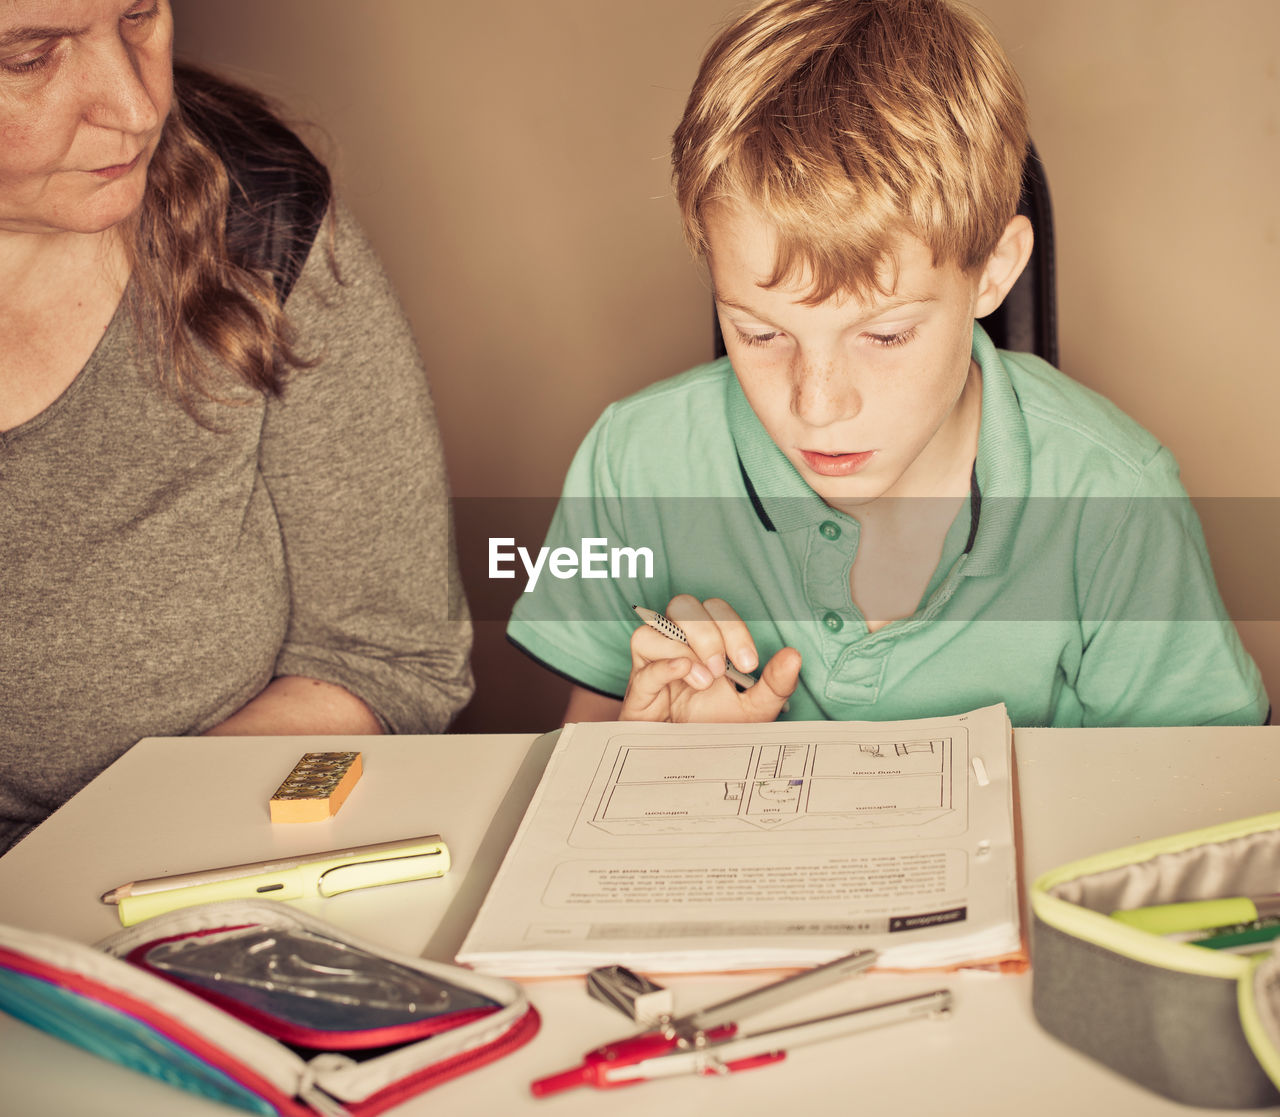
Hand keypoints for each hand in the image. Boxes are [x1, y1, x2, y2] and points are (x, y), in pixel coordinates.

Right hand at [621, 595, 800, 721]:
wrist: (685, 766)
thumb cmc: (714, 730)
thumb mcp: (754, 710)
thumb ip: (774, 684)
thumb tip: (794, 656)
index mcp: (706, 643)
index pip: (714, 610)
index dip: (732, 627)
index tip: (748, 662)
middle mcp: (677, 646)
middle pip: (683, 606)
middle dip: (708, 633)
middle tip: (722, 669)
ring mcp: (652, 664)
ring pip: (654, 628)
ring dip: (684, 648)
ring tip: (704, 681)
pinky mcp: (636, 687)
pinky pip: (639, 661)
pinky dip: (663, 662)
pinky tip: (684, 674)